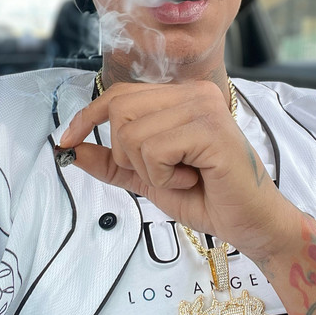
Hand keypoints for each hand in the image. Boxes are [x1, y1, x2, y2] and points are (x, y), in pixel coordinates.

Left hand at [60, 80, 300, 260]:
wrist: (249, 222)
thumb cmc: (206, 197)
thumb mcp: (148, 179)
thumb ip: (112, 163)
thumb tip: (71, 149)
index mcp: (181, 96)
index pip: (120, 95)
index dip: (88, 116)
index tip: (66, 140)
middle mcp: (193, 92)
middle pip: (120, 111)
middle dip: (126, 154)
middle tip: (161, 172)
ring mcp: (203, 106)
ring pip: (133, 134)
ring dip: (149, 170)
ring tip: (182, 176)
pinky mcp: (210, 128)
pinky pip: (155, 150)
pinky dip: (163, 176)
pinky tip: (192, 178)